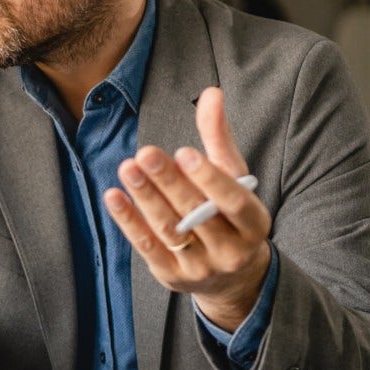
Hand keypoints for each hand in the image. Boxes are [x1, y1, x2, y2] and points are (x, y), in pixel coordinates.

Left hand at [103, 87, 272, 331]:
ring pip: (170, 231)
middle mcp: (231, 251)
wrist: (230, 277)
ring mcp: (201, 268)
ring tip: (127, 168)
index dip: (210, 179)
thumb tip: (210, 93)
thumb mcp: (233, 177)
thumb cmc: (230, 213)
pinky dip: (129, 222)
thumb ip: (219, 137)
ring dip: (145, 198)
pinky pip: (148, 248)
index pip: (234, 202)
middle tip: (145, 153)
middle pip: (197, 214)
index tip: (184, 152)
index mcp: (255, 224)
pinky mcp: (172, 276)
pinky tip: (114, 197)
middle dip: (169, 183)